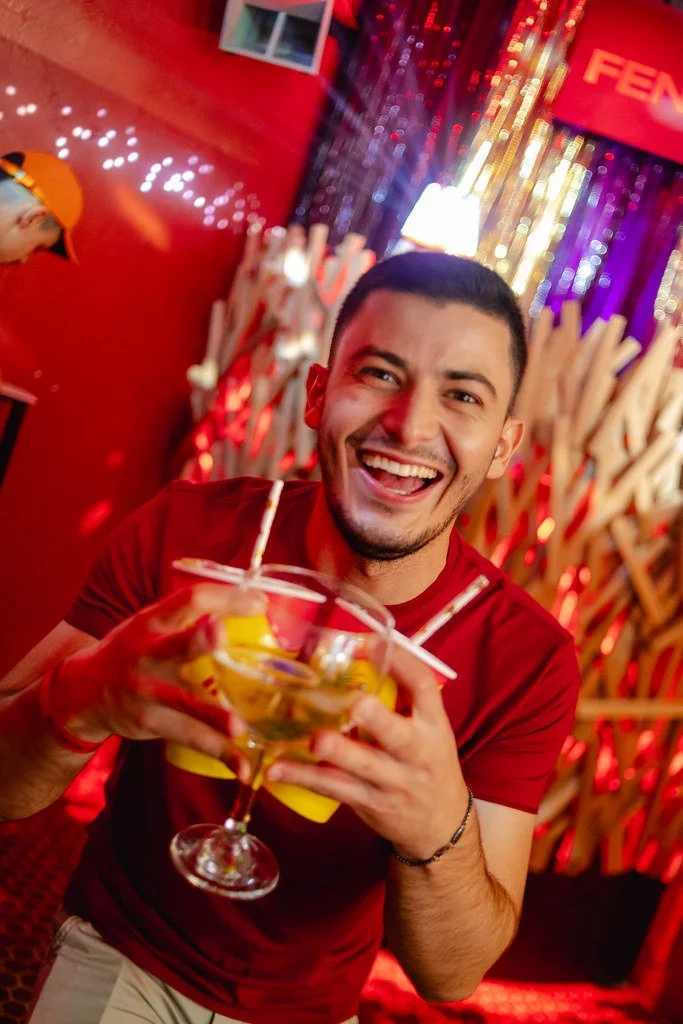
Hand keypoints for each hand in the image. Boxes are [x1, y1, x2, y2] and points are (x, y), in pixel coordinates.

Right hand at [49, 584, 262, 771]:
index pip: (190, 600)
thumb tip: (253, 606)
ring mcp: (149, 690)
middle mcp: (149, 653)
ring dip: (213, 715)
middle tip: (222, 635)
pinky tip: (241, 766)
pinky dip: (218, 752)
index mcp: (154, 622)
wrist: (82, 692)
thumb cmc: (131, 651)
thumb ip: (189, 618)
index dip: (223, 598)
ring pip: (185, 702)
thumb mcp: (150, 625)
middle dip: (201, 640)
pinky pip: (190, 736)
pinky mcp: (152, 722)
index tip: (259, 602)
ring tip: (239, 728)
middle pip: (179, 645)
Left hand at [267, 647, 469, 859]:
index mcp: (433, 725)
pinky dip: (303, 777)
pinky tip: (276, 768)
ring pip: (361, 767)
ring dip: (335, 752)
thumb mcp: (429, 728)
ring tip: (312, 739)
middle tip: (357, 704)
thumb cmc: (427, 762)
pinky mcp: (367, 802)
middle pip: (399, 736)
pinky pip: (333, 788)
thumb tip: (359, 652)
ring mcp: (391, 782)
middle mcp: (416, 753)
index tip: (374, 643)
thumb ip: (401, 697)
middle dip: (377, 720)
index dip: (403, 664)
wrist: (439, 822)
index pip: (424, 688)